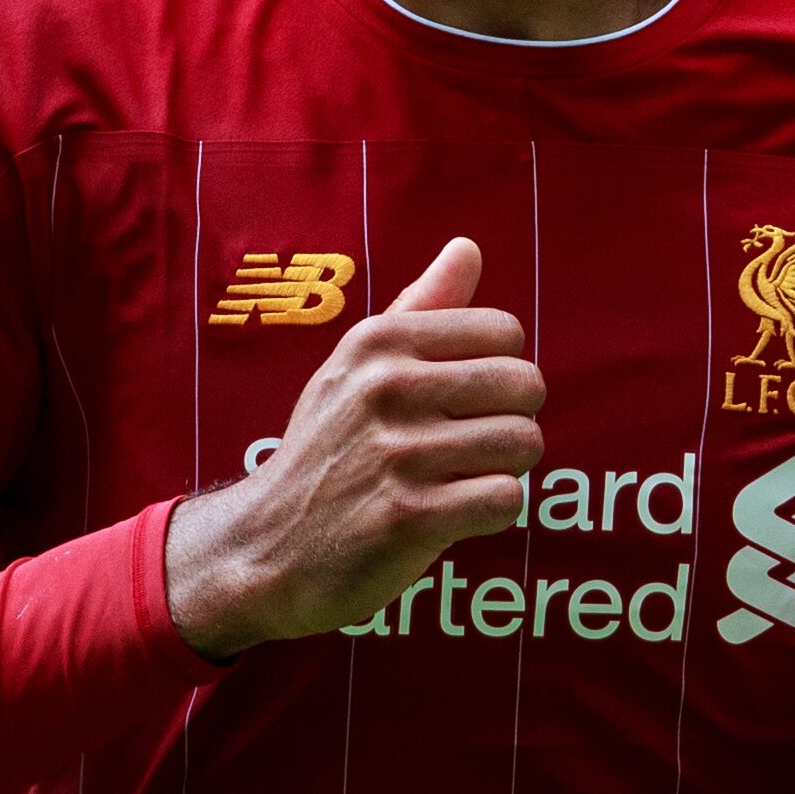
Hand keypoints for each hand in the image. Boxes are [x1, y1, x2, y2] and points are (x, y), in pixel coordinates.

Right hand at [163, 237, 544, 659]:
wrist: (268, 546)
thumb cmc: (327, 449)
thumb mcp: (355, 368)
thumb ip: (420, 308)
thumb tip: (468, 248)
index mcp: (377, 341)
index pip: (505, 332)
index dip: (500, 371)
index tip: (464, 402)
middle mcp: (385, 388)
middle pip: (525, 385)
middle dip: (513, 420)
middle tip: (472, 445)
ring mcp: (396, 454)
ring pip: (523, 443)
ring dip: (504, 469)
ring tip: (461, 478)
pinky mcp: (410, 517)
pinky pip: (505, 499)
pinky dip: (491, 511)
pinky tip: (453, 514)